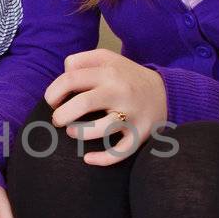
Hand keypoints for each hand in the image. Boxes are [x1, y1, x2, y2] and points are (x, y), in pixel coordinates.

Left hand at [44, 49, 169, 164]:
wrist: (165, 92)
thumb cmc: (125, 77)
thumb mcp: (106, 58)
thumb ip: (81, 61)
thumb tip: (62, 76)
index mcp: (109, 72)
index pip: (70, 79)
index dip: (53, 92)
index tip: (52, 102)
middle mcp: (121, 92)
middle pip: (83, 103)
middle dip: (61, 115)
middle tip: (57, 120)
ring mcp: (132, 115)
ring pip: (101, 129)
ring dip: (79, 133)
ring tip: (72, 131)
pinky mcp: (140, 134)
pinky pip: (120, 152)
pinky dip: (102, 159)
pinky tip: (88, 158)